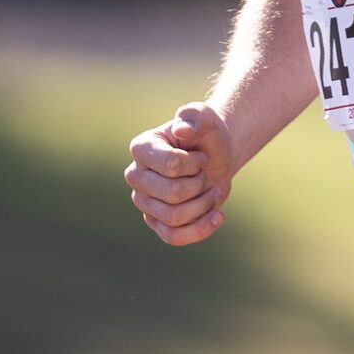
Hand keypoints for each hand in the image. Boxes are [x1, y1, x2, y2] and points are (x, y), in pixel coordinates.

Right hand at [125, 102, 233, 246]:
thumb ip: (196, 116)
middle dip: (200, 185)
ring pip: (174, 218)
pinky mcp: (156, 222)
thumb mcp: (207, 119)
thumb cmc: (207, 136)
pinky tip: (217, 216)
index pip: (171, 166)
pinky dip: (200, 229)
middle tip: (205, 174)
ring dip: (203, 205)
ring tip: (212, 191)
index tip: (200, 155)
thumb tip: (182, 129)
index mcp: (142, 148)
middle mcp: (136, 176)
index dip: (195, 163)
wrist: (216, 157)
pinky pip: (174, 237)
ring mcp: (144, 201)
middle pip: (172, 194)